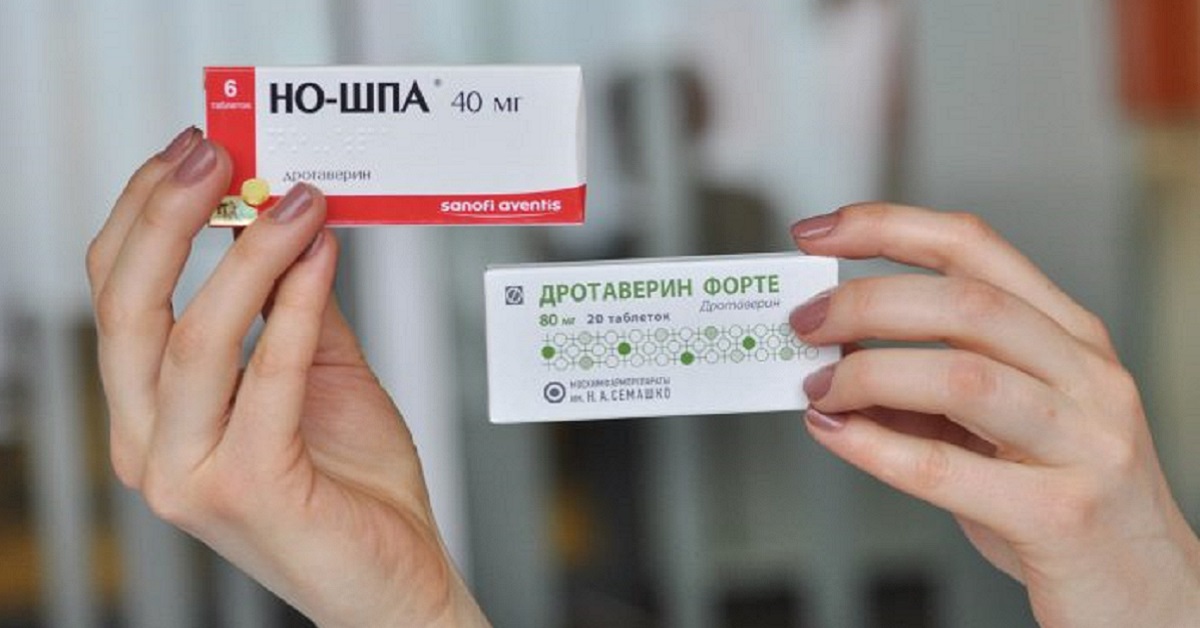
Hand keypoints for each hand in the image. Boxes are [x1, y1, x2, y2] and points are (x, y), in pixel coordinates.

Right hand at [86, 128, 488, 627]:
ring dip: (248, 253)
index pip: (117, 298)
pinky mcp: (249, 489)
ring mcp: (190, 475)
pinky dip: (297, 306)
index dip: (144, 214)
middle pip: (128, 310)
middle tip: (219, 154)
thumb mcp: (316, 372)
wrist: (392, 578)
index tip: (191, 151)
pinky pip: (268, 377)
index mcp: (152, 415)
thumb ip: (293, 305)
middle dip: (169, 217)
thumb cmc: (351, 485)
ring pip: (194, 339)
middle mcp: (151, 447)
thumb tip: (289, 218)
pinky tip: (322, 255)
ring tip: (296, 200)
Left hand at [789, 203, 1199, 627]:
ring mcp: (1086, 444)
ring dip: (868, 373)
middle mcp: (1088, 377)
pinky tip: (834, 435)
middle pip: (966, 304)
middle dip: (865, 302)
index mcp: (1070, 339)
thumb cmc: (1065, 503)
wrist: (1151, 596)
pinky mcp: (1062, 515)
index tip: (817, 233)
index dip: (888, 229)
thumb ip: (929, 389)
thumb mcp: (1004, 427)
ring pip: (963, 377)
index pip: (975, 250)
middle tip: (804, 323)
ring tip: (817, 387)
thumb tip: (835, 357)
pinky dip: (875, 447)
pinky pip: (949, 469)